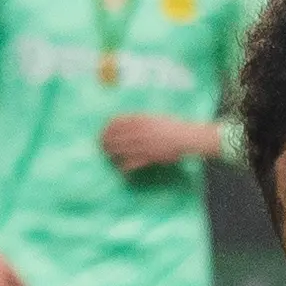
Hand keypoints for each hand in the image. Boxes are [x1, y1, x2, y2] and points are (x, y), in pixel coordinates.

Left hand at [98, 112, 221, 175]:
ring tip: (107, 156)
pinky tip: (120, 168)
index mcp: (140, 120)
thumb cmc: (171, 126)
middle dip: (105, 141)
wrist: (185, 137)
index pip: (117, 123)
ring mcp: (143, 145)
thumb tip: (127, 121)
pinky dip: (124, 166)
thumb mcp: (154, 117)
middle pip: (116, 136)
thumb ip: (140, 119)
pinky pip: (131, 163)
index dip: (107, 128)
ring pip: (120, 149)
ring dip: (111, 153)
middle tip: (100, 145)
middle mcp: (139, 132)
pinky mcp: (148, 157)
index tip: (102, 131)